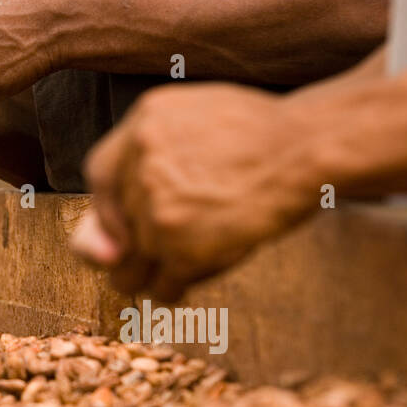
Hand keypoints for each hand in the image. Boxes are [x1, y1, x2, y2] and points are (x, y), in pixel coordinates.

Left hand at [70, 83, 320, 298]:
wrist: (307, 148)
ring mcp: (159, 210)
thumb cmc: (261, 132)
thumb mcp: (194, 114)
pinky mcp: (183, 249)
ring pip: (131, 265)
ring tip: (159, 279)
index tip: (119, 222)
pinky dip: (170, 292)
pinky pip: (162, 285)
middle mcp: (140, 167)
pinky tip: (180, 290)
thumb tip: (111, 214)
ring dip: (146, 276)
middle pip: (113, 228)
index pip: (99, 176)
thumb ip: (151, 150)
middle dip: (126, 249)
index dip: (107, 205)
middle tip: (132, 264)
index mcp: (142, 126)